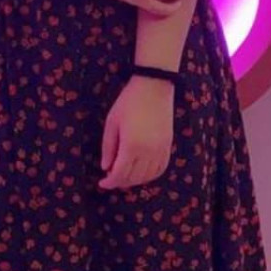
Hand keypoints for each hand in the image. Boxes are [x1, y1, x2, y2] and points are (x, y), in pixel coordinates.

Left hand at [98, 76, 174, 190]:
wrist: (153, 87)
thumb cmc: (128, 102)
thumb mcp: (112, 123)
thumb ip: (108, 148)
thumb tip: (105, 168)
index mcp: (131, 146)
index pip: (120, 174)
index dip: (110, 182)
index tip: (102, 183)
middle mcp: (148, 152)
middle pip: (133, 178)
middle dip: (120, 182)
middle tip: (110, 178)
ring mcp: (160, 150)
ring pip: (148, 176)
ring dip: (135, 180)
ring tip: (124, 175)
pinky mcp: (168, 146)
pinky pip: (160, 168)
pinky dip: (150, 175)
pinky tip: (141, 172)